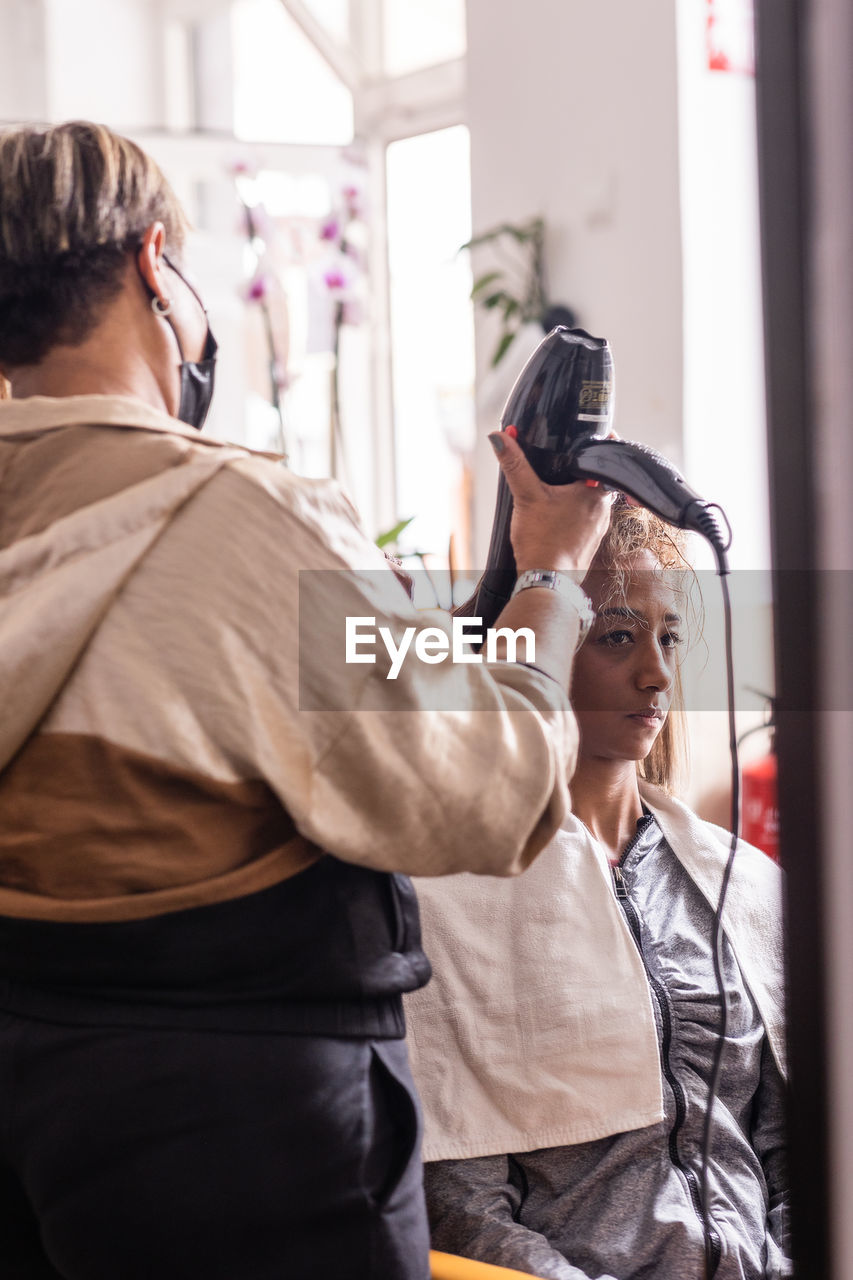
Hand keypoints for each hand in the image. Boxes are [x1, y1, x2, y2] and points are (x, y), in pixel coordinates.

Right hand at [489, 431, 612, 573]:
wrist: (548, 582)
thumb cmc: (543, 541)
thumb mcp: (526, 496)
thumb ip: (515, 464)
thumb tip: (501, 437)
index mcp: (596, 491)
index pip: (602, 457)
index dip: (593, 444)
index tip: (581, 437)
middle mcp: (603, 508)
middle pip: (595, 477)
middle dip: (577, 469)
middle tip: (558, 460)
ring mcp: (599, 527)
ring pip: (590, 498)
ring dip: (575, 492)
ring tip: (554, 487)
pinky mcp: (589, 542)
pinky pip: (584, 518)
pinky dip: (572, 512)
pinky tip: (555, 514)